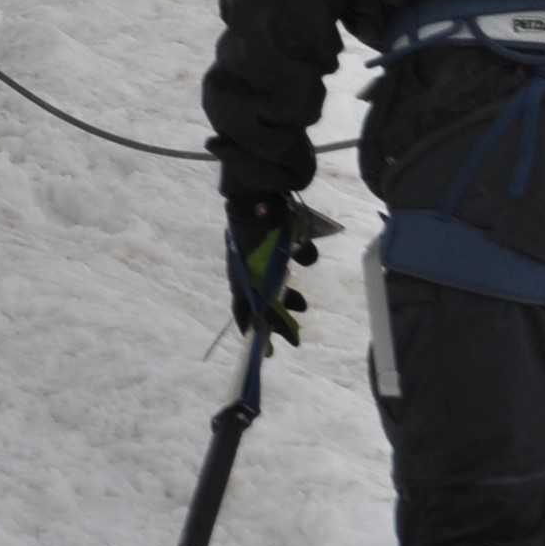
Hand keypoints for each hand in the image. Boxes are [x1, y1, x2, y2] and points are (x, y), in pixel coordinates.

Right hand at [225, 189, 336, 346]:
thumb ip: (267, 304)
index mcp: (240, 276)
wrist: (260, 195)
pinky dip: (302, 256)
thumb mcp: (260, 277)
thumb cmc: (255, 237)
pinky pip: (295, 253)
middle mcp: (250, 266)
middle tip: (293, 334)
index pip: (243, 310)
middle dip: (279, 316)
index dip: (252, 330)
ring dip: (290, 294)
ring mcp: (266, 251)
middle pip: (264, 298)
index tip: (263, 350)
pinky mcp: (282, 237)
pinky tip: (304, 253)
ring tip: (302, 303)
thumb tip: (277, 333)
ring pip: (280, 279)